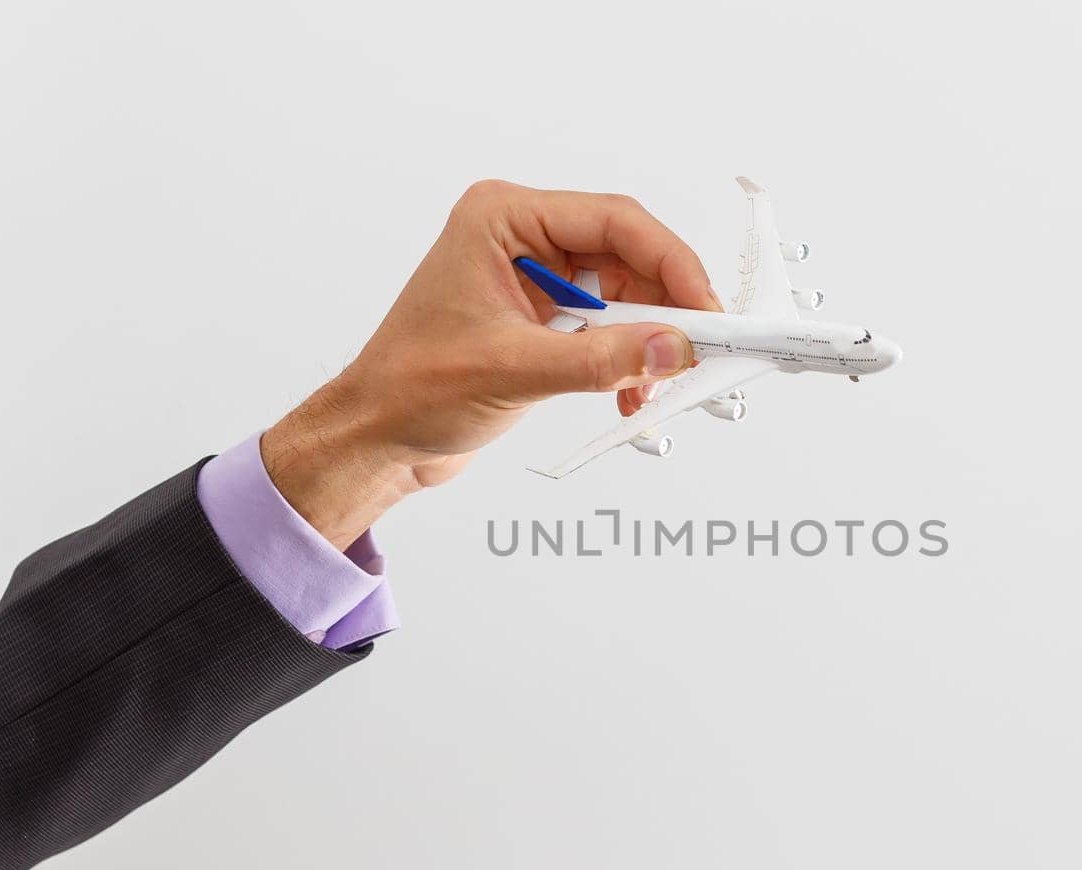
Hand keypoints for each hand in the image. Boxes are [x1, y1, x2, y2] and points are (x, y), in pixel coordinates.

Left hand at [260, 179, 722, 548]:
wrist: (375, 438)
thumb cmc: (410, 390)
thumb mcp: (514, 371)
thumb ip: (600, 359)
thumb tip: (671, 347)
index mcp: (502, 219)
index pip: (614, 222)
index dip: (671, 264)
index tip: (705, 309)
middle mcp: (521, 238)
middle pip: (627, 256)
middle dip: (666, 306)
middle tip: (700, 348)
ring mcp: (533, 278)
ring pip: (624, 295)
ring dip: (648, 341)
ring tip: (661, 381)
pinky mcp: (542, 319)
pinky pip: (608, 328)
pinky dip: (626, 359)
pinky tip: (628, 394)